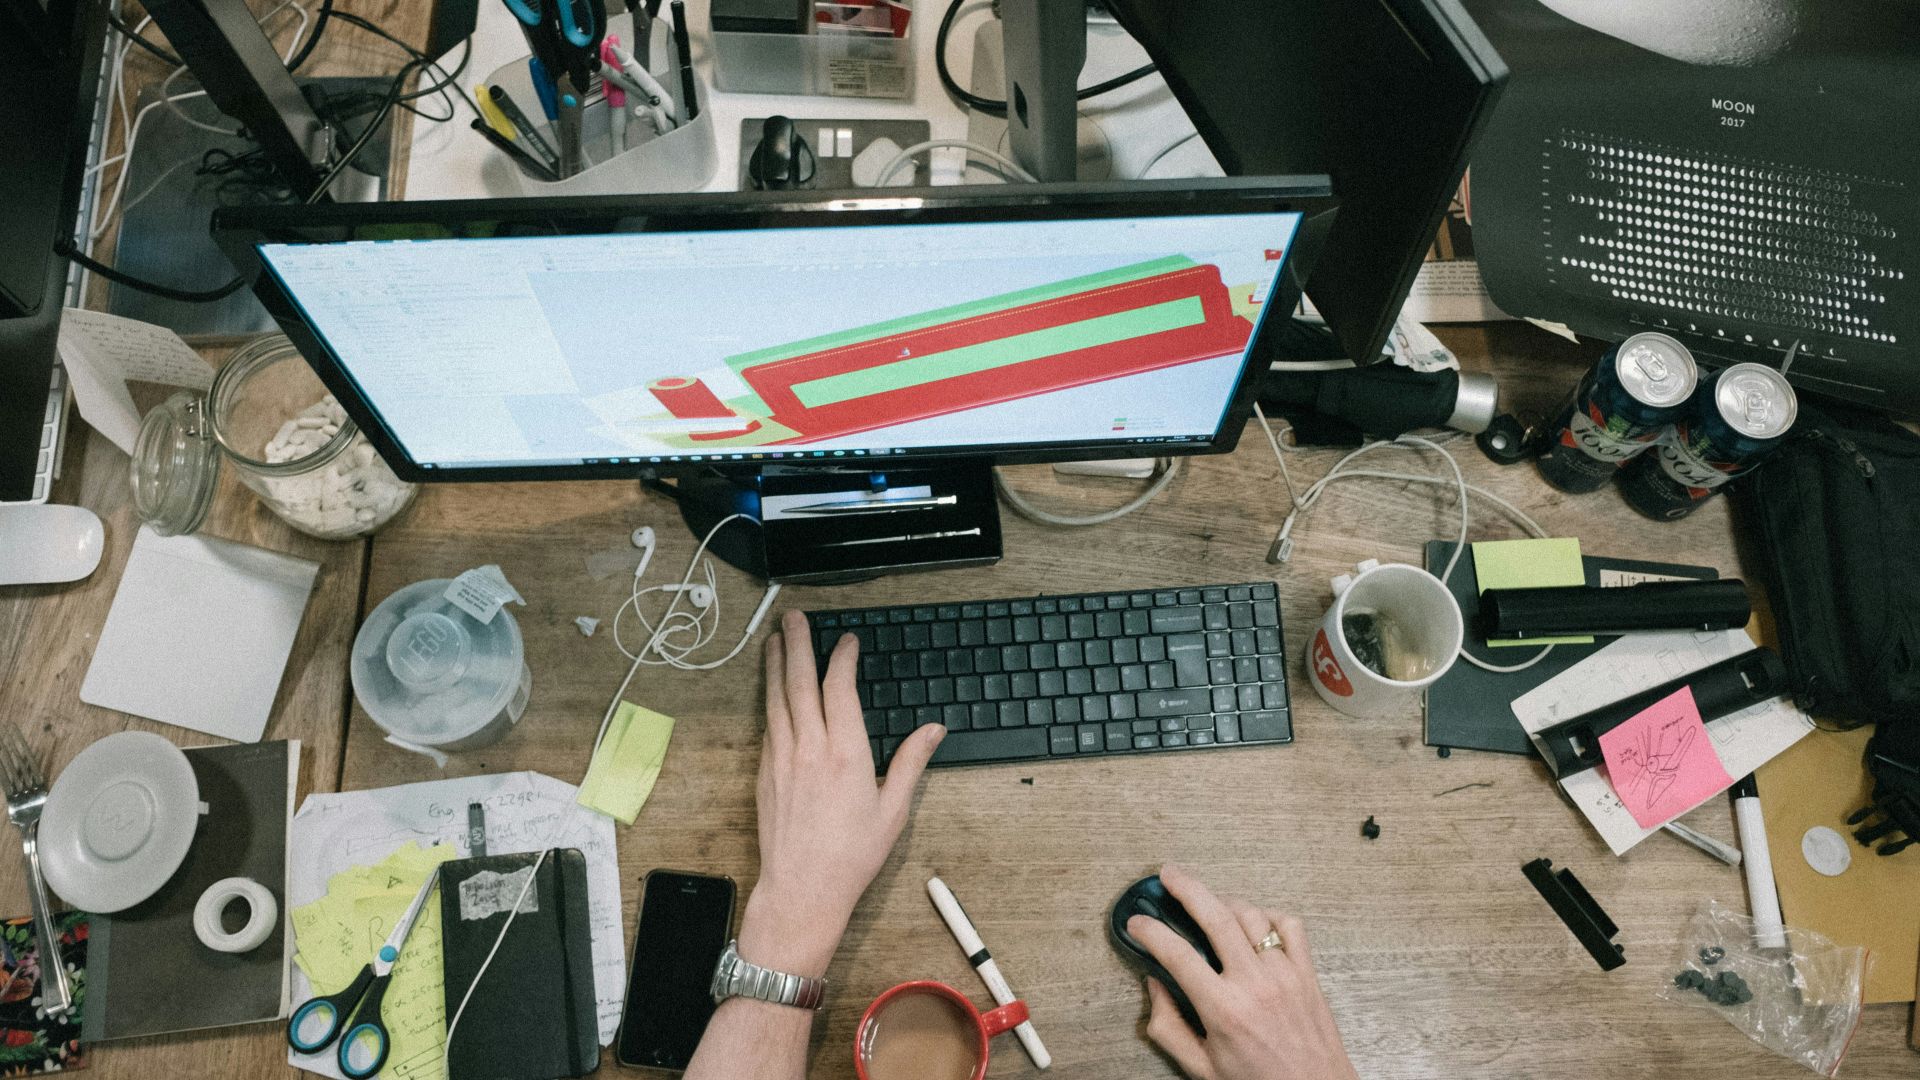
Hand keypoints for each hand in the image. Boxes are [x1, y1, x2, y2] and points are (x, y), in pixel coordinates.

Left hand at [738, 611, 944, 975]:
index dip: (843, 658)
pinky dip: (770, 698)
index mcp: (846, 755)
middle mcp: (810, 750)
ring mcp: (782, 759)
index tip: (847, 641)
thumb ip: (912, 763)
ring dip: (776, 665)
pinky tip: (772, 689)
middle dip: (798, 645)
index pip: (840, 689)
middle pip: (800, 683)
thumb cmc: (850, 856)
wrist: (802, 889)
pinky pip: (767, 724)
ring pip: (777, 699)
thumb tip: (934, 730)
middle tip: (794, 617)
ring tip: (776, 639)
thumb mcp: (893, 811)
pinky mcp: (765, 773)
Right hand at [1129, 865, 1358, 1079]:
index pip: (1177, 954)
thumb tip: (1154, 987)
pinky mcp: (1307, 972)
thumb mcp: (1202, 1067)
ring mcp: (1284, 974)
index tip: (1138, 923)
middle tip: (1169, 875)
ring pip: (1251, 915)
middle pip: (1215, 916)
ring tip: (1209, 901)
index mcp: (1224, 1010)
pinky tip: (1254, 921)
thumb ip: (1169, 1027)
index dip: (1151, 931)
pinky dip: (1269, 915)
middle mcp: (1254, 984)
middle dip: (1186, 887)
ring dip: (1225, 901)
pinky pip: (1289, 925)